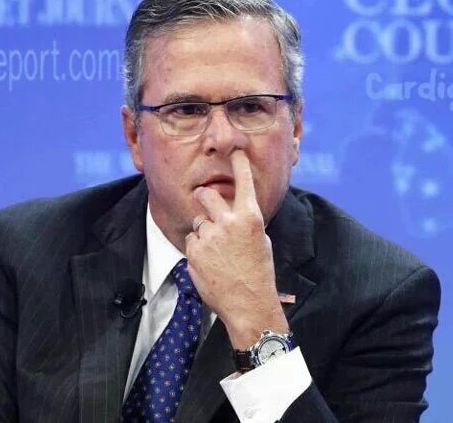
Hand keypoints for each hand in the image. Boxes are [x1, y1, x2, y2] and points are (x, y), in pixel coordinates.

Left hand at [185, 150, 288, 349]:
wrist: (249, 303)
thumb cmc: (259, 271)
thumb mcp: (260, 240)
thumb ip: (244, 221)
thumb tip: (232, 210)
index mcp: (250, 217)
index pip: (244, 181)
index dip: (239, 163)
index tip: (236, 150)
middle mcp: (229, 222)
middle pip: (207, 195)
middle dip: (205, 197)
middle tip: (206, 200)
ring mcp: (210, 236)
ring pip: (198, 222)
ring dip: (203, 231)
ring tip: (217, 252)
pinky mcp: (194, 250)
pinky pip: (191, 240)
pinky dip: (197, 248)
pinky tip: (210, 262)